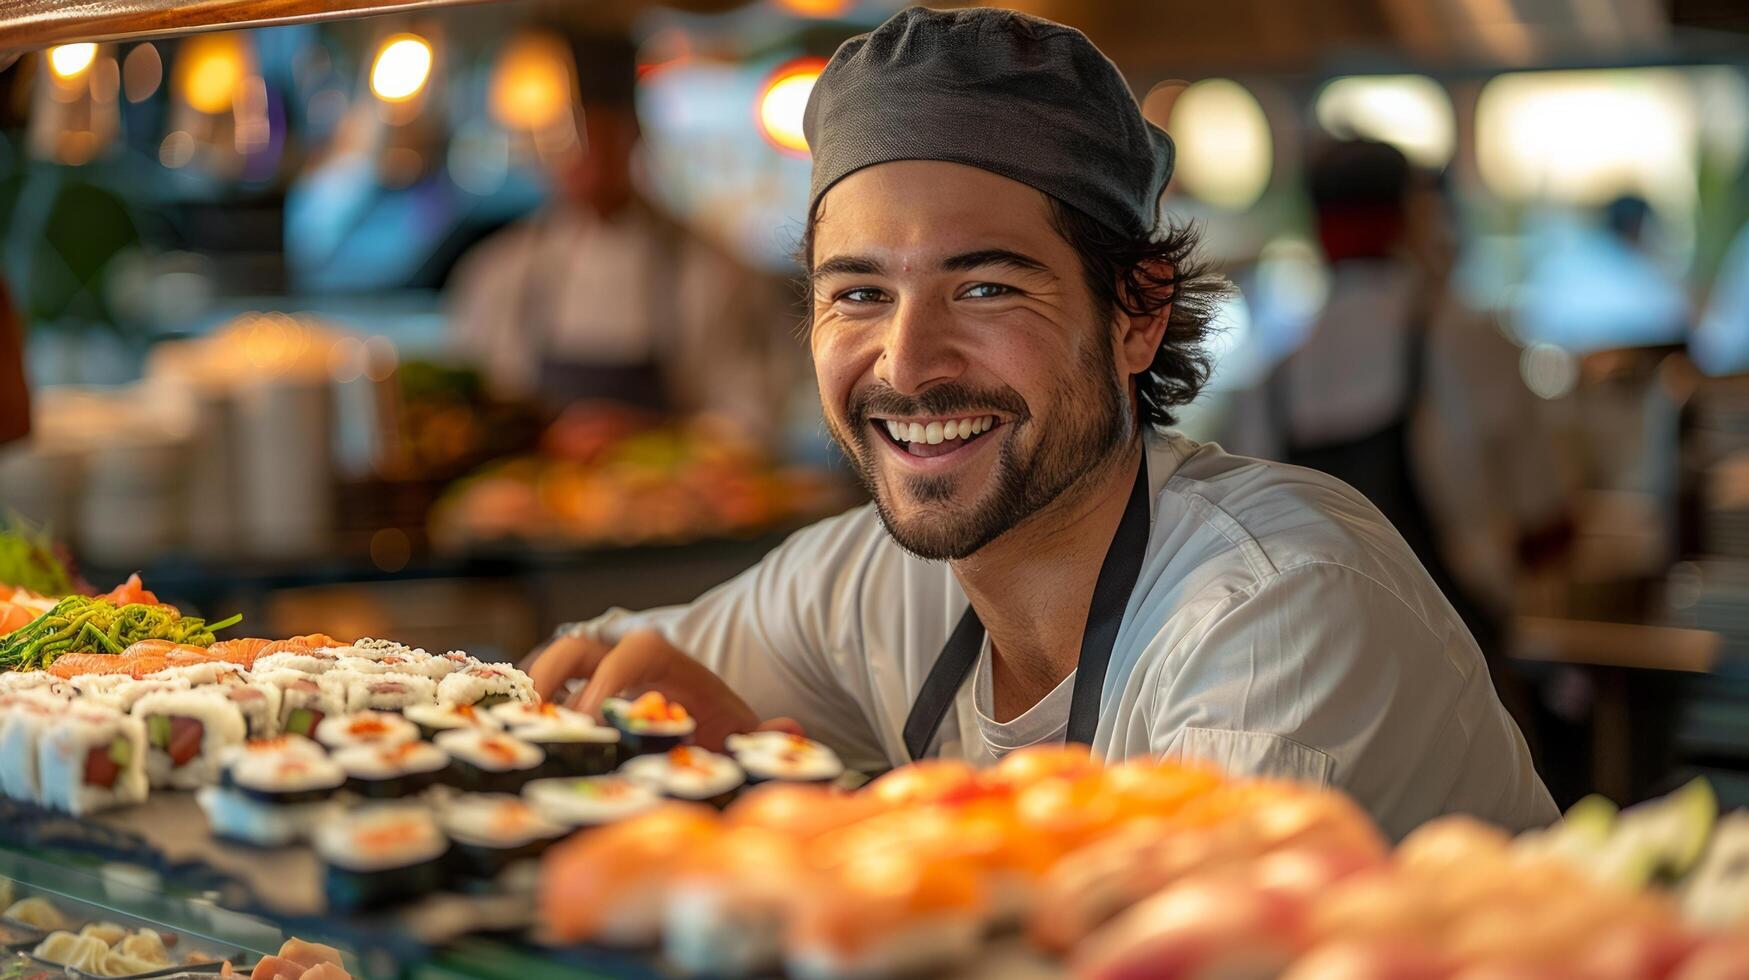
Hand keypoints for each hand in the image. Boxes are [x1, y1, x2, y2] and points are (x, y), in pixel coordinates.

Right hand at [523, 628, 799, 750]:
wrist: (708, 737)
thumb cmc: (721, 736)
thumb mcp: (745, 739)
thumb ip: (768, 737)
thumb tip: (792, 728)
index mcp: (668, 662)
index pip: (635, 650)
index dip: (608, 679)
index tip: (591, 721)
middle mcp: (625, 661)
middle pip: (578, 646)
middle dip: (550, 678)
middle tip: (533, 725)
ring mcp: (593, 675)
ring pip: (549, 666)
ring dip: (526, 693)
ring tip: (506, 733)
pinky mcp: (571, 696)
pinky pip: (538, 692)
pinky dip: (520, 709)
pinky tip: (505, 742)